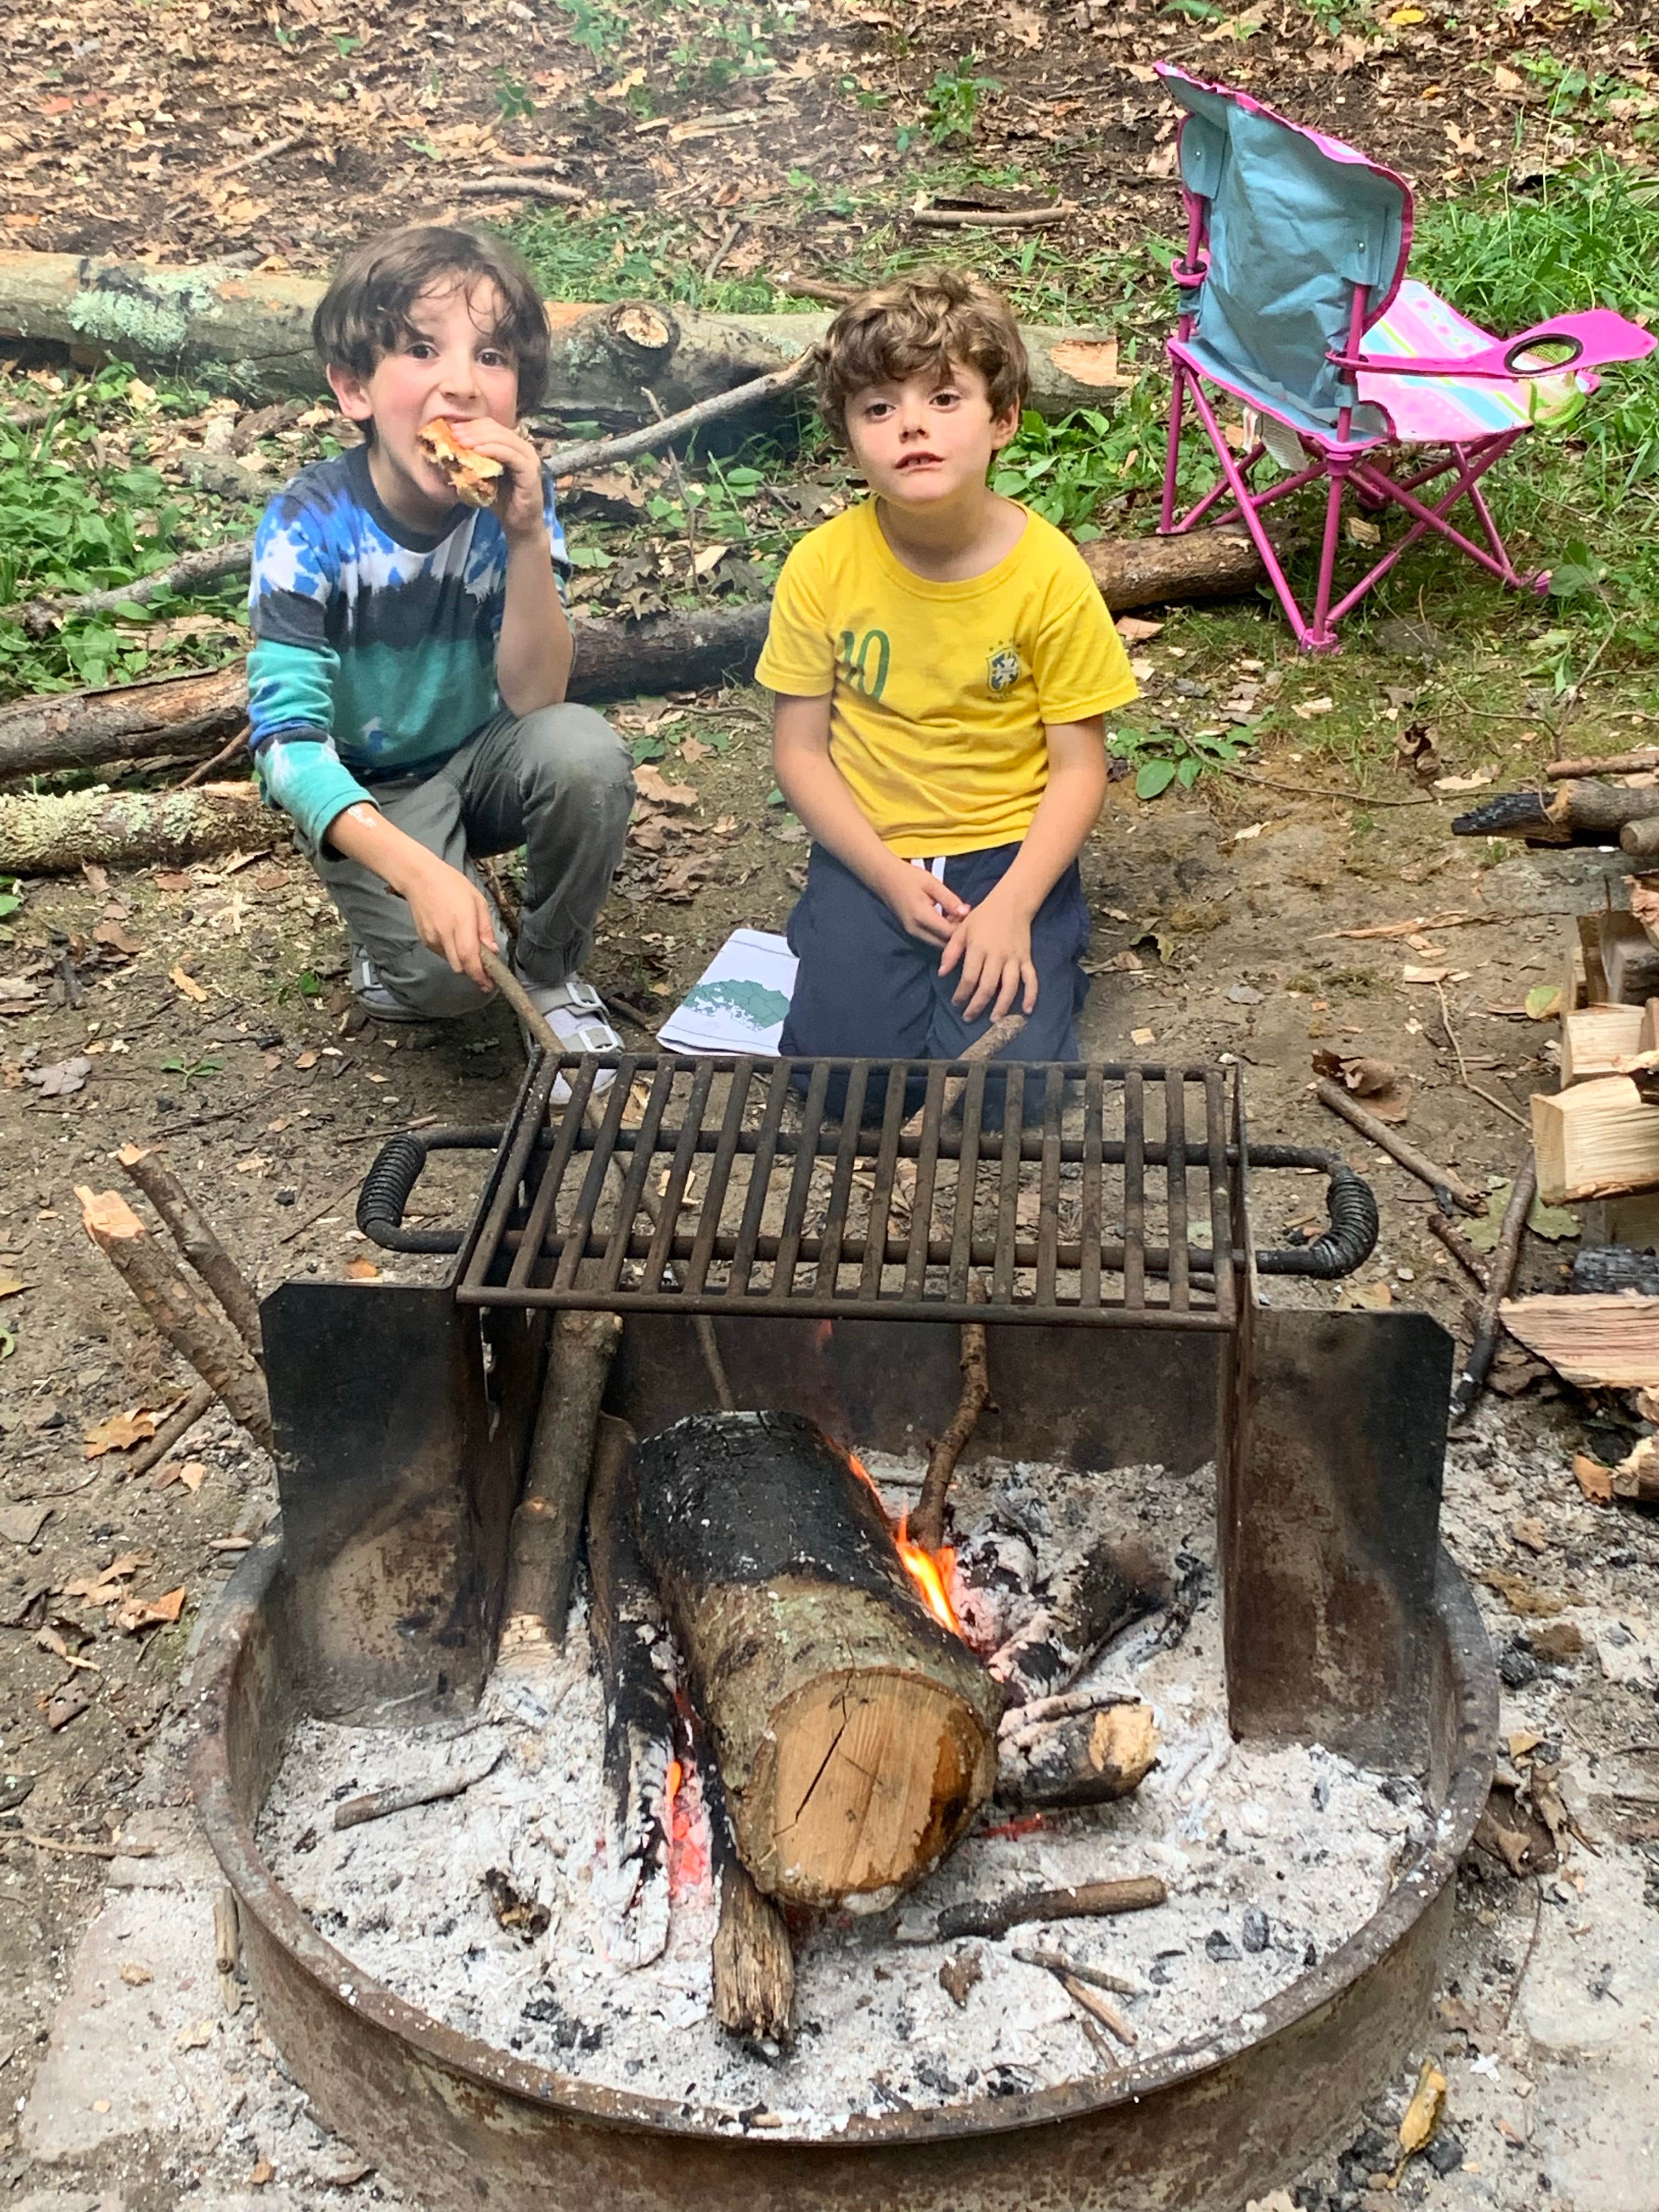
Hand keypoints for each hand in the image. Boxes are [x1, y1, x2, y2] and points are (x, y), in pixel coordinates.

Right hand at [400, 852, 498, 989]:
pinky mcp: (424, 940)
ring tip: (467, 942)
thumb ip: (485, 928)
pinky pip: (442, 954)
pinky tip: (453, 935)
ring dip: (463, 960)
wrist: (419, 878)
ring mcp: (432, 939)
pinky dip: (451, 952)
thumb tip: (493, 951)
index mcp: (461, 924)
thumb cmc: (452, 885)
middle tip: (485, 968)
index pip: (469, 959)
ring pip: (451, 962)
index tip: (489, 984)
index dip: (479, 975)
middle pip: (460, 967)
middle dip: (474, 971)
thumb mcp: (478, 901)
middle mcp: (444, 935)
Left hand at [447, 416, 545, 542]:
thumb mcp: (481, 477)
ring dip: (479, 438)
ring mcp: (529, 458)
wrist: (519, 525)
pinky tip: (477, 451)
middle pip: (496, 429)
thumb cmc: (501, 501)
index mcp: (513, 445)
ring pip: (503, 439)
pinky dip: (493, 450)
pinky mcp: (530, 471)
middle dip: (472, 430)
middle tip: (454, 435)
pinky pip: (510, 455)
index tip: (452, 430)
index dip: (471, 425)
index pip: (491, 426)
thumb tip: (447, 449)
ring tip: (461, 441)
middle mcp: (523, 448)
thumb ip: (471, 461)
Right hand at [880, 858, 971, 947]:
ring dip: (951, 937)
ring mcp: (912, 934)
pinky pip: (932, 940)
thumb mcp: (931, 883)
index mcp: (921, 916)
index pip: (949, 932)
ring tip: (960, 920)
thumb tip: (966, 912)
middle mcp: (916, 930)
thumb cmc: (908, 877)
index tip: (974, 917)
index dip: (964, 928)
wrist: (884, 878)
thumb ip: (949, 899)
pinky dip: (943, 935)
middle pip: (944, 944)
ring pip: (938, 944)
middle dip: (959, 936)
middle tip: (969, 921)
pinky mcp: (912, 933)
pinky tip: (950, 921)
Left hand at [938, 890, 1037, 1021]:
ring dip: (1002, 1006)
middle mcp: (998, 956)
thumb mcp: (962, 930)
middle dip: (977, 1006)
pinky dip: (1031, 995)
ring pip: (1009, 987)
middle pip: (988, 987)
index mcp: (979, 948)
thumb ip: (951, 952)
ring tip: (994, 1020)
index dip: (962, 994)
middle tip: (968, 1017)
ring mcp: (1014, 958)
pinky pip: (1031, 979)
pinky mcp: (1027, 959)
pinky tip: (1027, 1010)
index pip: (969, 978)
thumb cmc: (983, 917)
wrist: (1011, 903)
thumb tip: (942, 973)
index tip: (956, 1003)